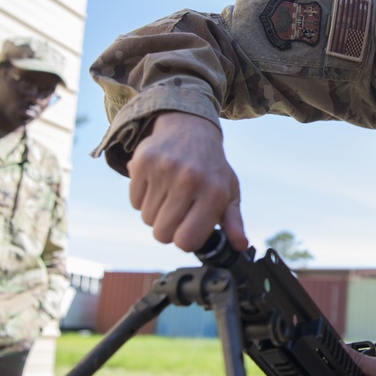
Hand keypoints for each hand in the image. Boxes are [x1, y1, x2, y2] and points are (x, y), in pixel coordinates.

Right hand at [127, 112, 247, 251]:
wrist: (191, 129)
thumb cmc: (211, 169)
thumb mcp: (229, 193)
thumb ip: (234, 222)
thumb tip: (240, 245)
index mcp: (214, 193)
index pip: (186, 241)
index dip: (185, 241)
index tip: (188, 230)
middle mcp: (190, 180)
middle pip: (162, 233)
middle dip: (168, 229)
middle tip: (178, 212)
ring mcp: (165, 169)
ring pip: (147, 218)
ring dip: (155, 213)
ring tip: (169, 195)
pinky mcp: (143, 162)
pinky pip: (134, 201)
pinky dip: (143, 199)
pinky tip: (157, 184)